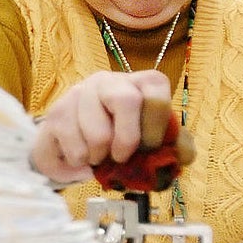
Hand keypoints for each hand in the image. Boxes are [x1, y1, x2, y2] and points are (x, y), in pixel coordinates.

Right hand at [30, 69, 171, 184]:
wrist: (72, 144)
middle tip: (122, 157)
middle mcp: (110, 80)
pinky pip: (74, 146)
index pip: (156, 87)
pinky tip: (82, 155)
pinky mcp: (58, 112)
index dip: (156, 122)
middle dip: (127, 139)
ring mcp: (81, 92)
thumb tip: (185, 155)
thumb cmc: (118, 139)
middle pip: (125, 100)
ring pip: (97, 132)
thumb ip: (173, 146)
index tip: (151, 146)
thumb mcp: (150, 140)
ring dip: (101, 156)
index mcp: (139, 83)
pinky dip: (81, 162)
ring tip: (100, 156)